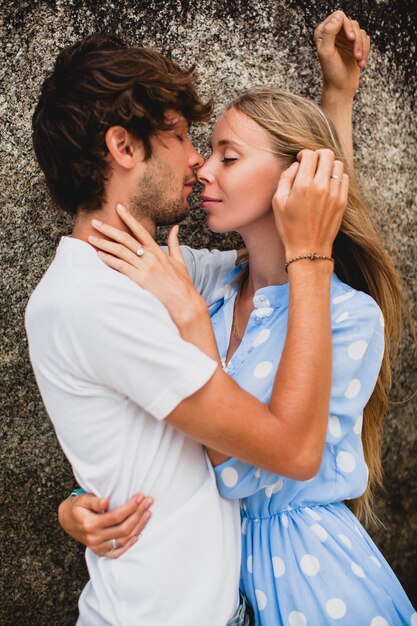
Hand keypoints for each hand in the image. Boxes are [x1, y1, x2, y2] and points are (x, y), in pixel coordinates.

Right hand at [58, 492, 152, 557]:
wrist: (67, 520)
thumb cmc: (77, 507)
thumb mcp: (82, 500)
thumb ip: (94, 501)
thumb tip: (106, 502)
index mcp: (90, 524)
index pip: (116, 517)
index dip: (130, 507)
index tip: (140, 497)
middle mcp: (95, 538)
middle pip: (123, 528)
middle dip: (138, 514)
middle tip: (148, 501)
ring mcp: (98, 547)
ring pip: (123, 540)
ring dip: (138, 527)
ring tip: (148, 513)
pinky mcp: (101, 552)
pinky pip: (117, 552)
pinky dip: (129, 545)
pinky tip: (138, 535)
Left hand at [89, 205, 205, 328]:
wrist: (184, 301)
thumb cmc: (182, 283)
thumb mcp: (179, 260)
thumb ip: (174, 243)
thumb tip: (175, 228)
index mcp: (157, 251)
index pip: (140, 230)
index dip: (128, 217)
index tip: (118, 207)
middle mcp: (150, 256)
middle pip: (125, 238)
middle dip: (108, 229)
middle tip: (95, 222)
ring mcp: (144, 267)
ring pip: (120, 251)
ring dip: (104, 244)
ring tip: (91, 239)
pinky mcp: (140, 279)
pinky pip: (121, 267)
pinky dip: (110, 260)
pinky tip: (100, 255)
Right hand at [272, 149, 347, 258]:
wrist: (308, 249)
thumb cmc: (289, 227)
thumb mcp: (278, 203)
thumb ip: (285, 179)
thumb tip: (296, 166)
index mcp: (303, 185)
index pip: (310, 155)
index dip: (304, 154)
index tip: (301, 160)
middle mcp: (322, 186)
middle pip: (327, 154)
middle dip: (318, 155)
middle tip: (312, 163)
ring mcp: (335, 194)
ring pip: (338, 164)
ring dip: (328, 165)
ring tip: (320, 174)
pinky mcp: (343, 201)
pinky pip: (344, 178)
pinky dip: (336, 176)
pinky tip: (328, 184)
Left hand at [315, 11, 370, 94]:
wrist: (341, 88)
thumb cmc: (332, 73)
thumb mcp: (327, 52)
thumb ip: (329, 32)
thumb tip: (339, 15)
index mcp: (323, 32)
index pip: (339, 16)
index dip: (347, 25)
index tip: (351, 38)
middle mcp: (334, 33)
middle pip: (352, 23)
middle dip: (357, 40)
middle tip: (356, 55)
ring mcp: (345, 39)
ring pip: (361, 32)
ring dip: (362, 48)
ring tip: (359, 61)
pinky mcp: (355, 45)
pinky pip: (366, 40)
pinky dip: (365, 51)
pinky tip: (361, 63)